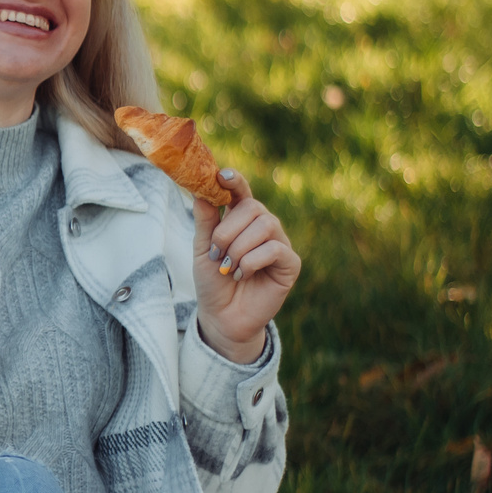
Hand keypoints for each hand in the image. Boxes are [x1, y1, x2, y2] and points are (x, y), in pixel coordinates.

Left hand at [194, 168, 300, 363]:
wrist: (222, 317)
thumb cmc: (213, 282)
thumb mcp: (202, 250)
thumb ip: (206, 222)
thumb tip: (201, 192)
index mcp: (240, 220)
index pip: (241, 192)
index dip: (234, 181)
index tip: (221, 175)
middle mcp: (263, 227)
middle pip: (253, 207)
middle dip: (228, 230)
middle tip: (215, 252)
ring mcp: (279, 243)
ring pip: (265, 225)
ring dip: (238, 247)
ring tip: (227, 268)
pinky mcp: (290, 264)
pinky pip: (275, 249)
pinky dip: (252, 261)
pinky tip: (241, 274)